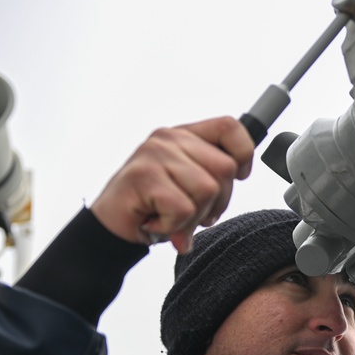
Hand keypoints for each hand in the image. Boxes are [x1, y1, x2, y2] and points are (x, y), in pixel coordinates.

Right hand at [90, 116, 253, 252]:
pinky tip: (156, 222)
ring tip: (171, 218)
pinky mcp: (144, 176)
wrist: (111, 228)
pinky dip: (175, 226)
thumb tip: (241, 171)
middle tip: (191, 214)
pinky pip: (184, 208)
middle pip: (225, 168)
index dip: (243, 154)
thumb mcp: (191, 186)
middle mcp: (169, 138)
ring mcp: (155, 154)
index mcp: (184, 135)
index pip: (230, 127)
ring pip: (208, 190)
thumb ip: (213, 175)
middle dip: (218, 202)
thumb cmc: (156, 207)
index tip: (238, 177)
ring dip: (194, 218)